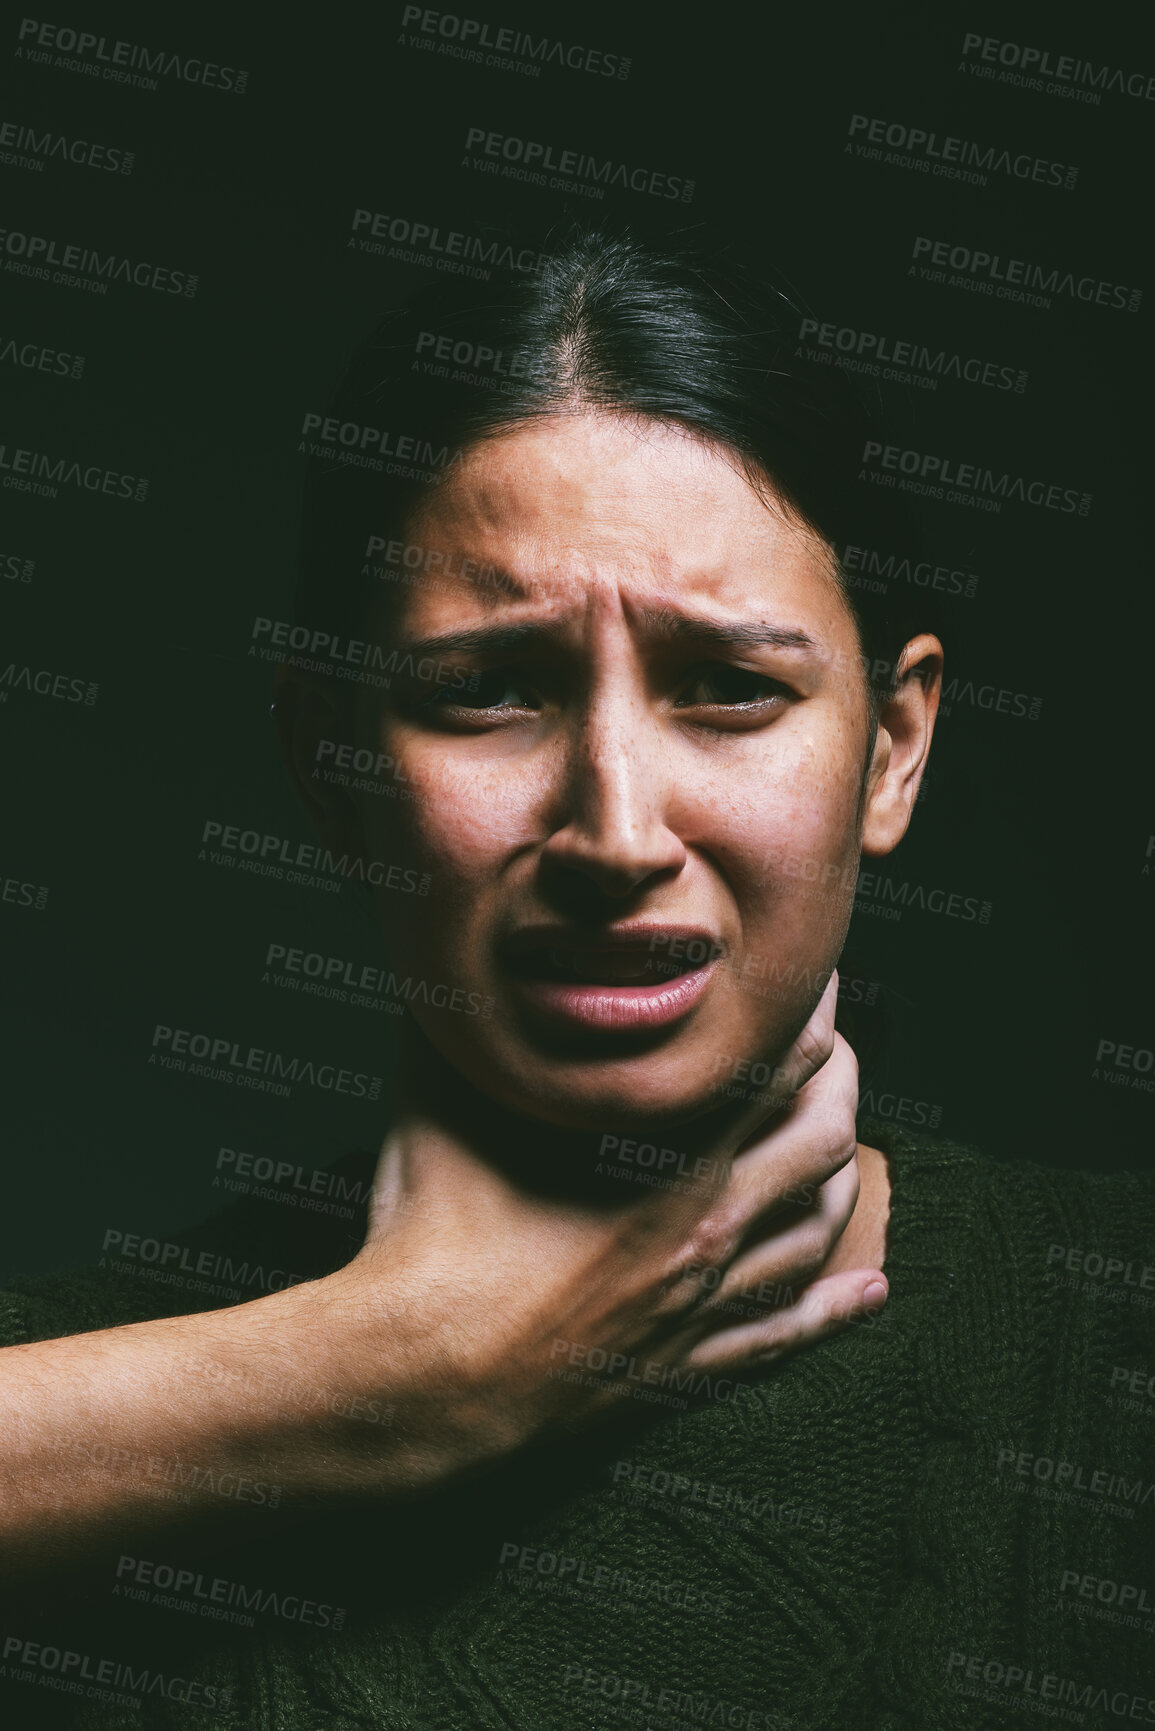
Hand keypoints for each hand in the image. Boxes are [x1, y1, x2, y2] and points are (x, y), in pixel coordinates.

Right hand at [316, 972, 885, 1484]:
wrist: (420, 1379)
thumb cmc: (430, 1237)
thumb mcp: (437, 1100)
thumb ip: (457, 1023)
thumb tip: (440, 956)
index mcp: (660, 1149)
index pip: (772, 1061)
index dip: (806, 1009)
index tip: (815, 971)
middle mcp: (705, 1220)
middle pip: (819, 1136)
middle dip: (842, 1080)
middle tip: (841, 1045)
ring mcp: (701, 1299)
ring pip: (816, 1229)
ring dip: (843, 1175)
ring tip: (852, 1138)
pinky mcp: (684, 1364)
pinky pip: (784, 1333)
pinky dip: (836, 1309)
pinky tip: (871, 1292)